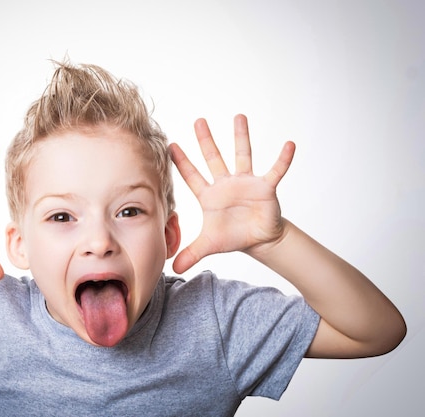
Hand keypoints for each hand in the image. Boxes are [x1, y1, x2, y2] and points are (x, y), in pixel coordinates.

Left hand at [169, 115, 294, 273]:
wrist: (258, 240)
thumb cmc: (231, 237)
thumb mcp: (209, 245)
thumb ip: (190, 253)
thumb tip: (172, 269)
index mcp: (209, 196)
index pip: (192, 176)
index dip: (181, 162)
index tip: (169, 145)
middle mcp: (226, 184)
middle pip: (213, 158)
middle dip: (205, 140)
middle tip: (198, 120)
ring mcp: (246, 183)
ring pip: (242, 155)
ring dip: (241, 137)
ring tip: (239, 117)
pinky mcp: (266, 187)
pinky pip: (275, 170)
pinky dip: (283, 159)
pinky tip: (290, 144)